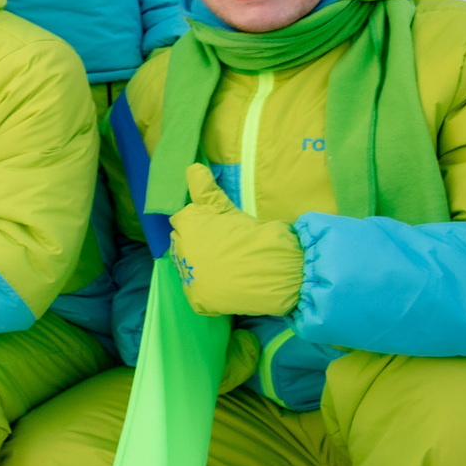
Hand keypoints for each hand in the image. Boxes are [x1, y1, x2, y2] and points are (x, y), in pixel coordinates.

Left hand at [169, 164, 304, 316]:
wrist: (283, 271)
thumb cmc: (257, 237)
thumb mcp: (229, 210)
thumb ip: (206, 190)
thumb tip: (191, 167)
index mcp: (187, 224)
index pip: (183, 219)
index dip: (202, 222)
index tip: (219, 228)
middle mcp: (182, 250)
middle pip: (182, 243)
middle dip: (198, 244)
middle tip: (225, 248)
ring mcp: (189, 276)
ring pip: (187, 267)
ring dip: (201, 266)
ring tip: (227, 266)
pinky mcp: (198, 299)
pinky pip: (195, 293)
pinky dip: (207, 290)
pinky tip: (225, 285)